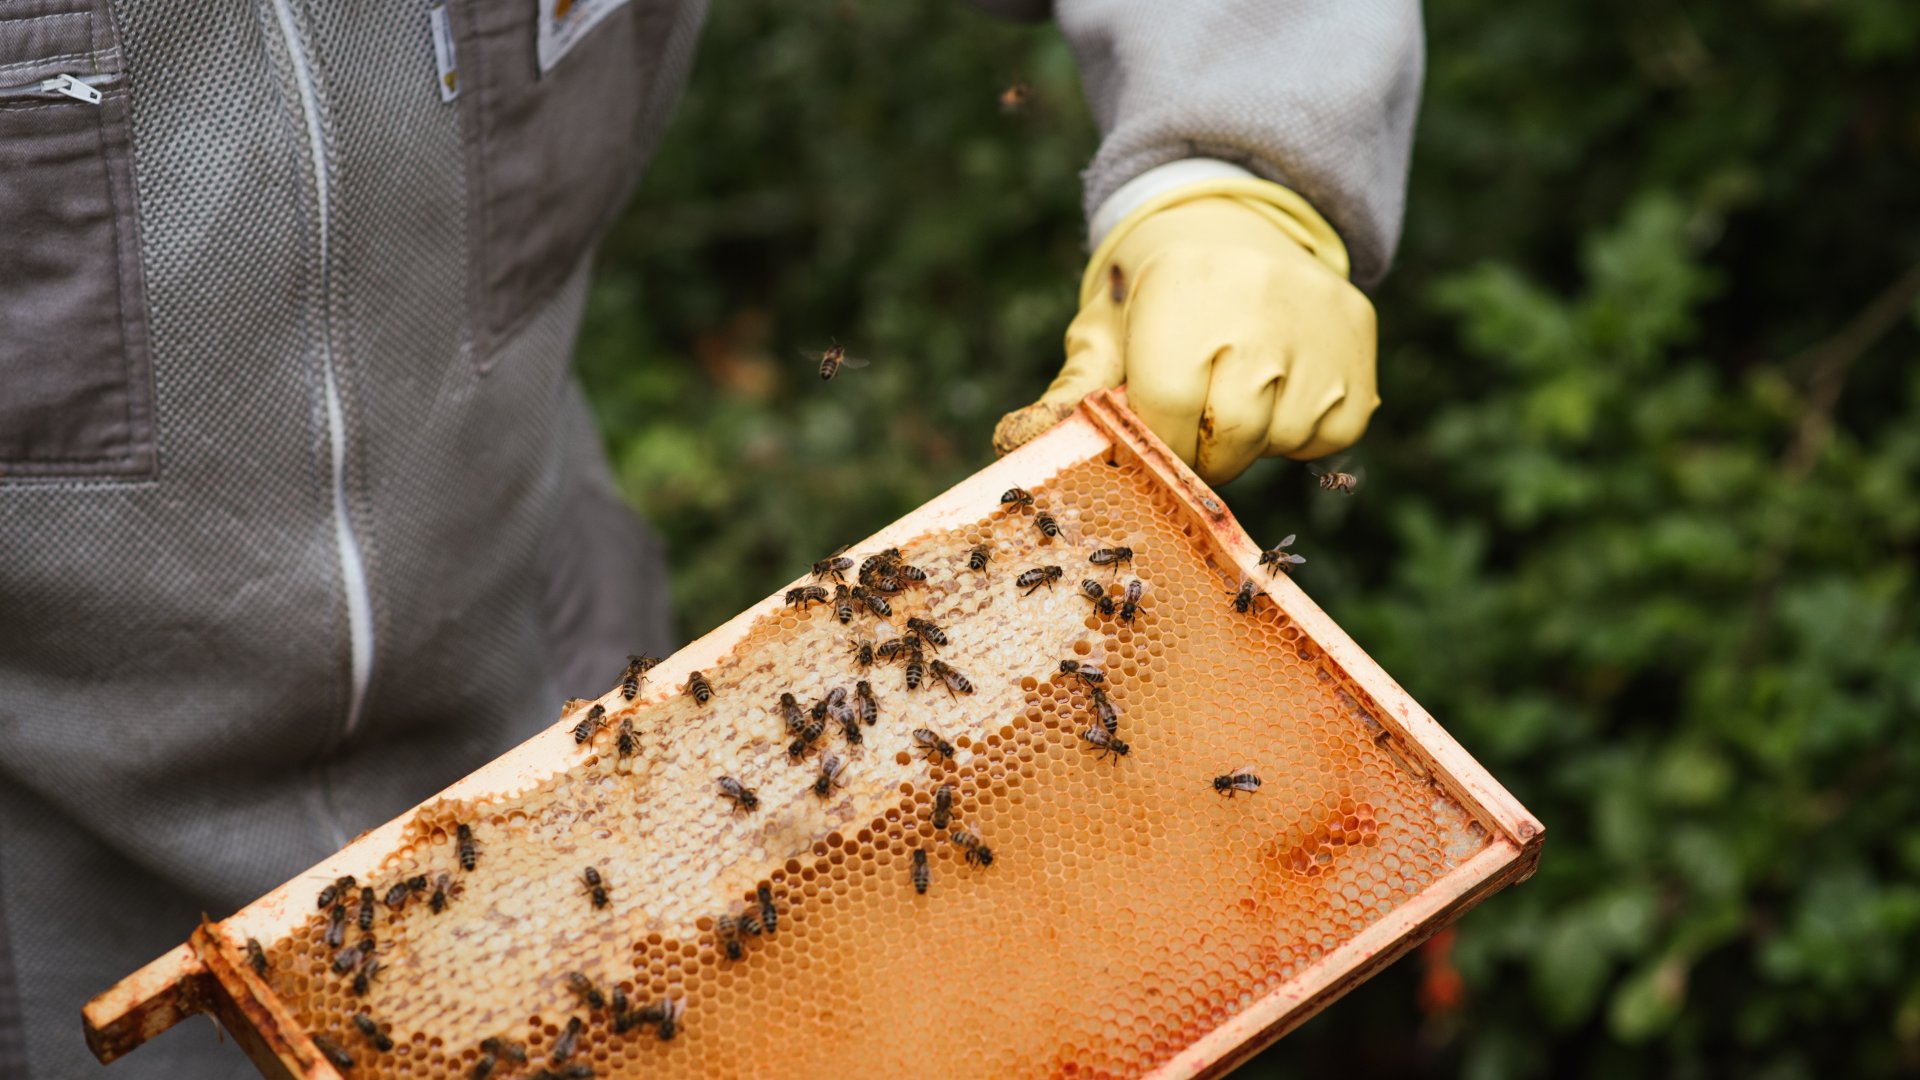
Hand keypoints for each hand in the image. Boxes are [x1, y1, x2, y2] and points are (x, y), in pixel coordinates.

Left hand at [993, 180, 1378, 484]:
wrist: (1230, 228)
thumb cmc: (1152, 300)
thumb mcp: (1104, 334)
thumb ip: (1071, 392)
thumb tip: (1015, 442)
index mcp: (1182, 290)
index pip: (1169, 409)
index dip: (1158, 440)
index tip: (1153, 433)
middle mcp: (1260, 297)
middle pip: (1232, 434)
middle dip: (1204, 451)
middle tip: (1192, 423)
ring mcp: (1319, 319)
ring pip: (1284, 438)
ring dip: (1253, 439)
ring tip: (1234, 391)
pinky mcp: (1360, 342)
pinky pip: (1332, 433)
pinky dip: (1301, 432)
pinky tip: (1279, 389)